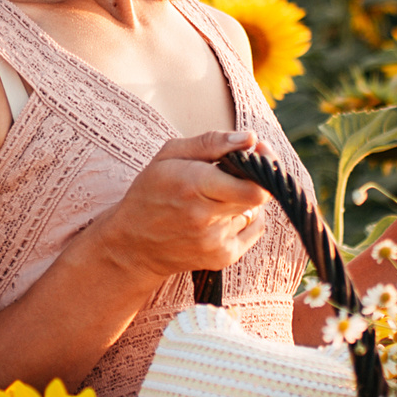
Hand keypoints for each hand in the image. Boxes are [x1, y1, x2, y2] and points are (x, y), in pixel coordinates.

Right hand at [89, 130, 274, 283]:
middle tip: (240, 169)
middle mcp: (206, 217)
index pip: (254, 186)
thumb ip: (211, 142)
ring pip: (255, 210)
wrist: (132, 244)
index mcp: (193, 185)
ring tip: (218, 196)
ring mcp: (216, 241)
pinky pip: (254, 229)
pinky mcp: (222, 257)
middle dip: (254, 178)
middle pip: (258, 196)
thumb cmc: (150, 192)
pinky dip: (246, 216)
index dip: (264, 166)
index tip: (259, 152)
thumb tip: (251, 139)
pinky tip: (223, 213)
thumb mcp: (169, 156)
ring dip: (244, 198)